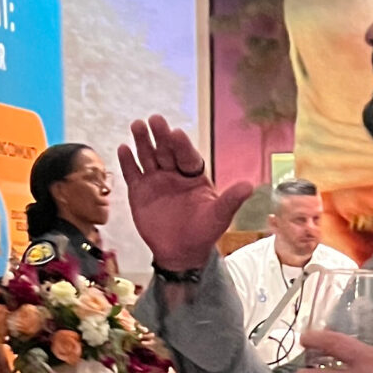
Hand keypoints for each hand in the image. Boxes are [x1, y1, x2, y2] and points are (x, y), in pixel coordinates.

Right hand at [117, 115, 252, 272]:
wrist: (181, 252)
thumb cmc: (203, 233)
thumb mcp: (219, 217)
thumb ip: (231, 200)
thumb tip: (249, 186)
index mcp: (194, 174)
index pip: (187, 156)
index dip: (182, 145)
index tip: (177, 133)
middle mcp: (174, 173)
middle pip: (166, 151)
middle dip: (160, 136)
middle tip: (155, 120)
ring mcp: (156, 180)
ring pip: (148, 157)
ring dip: (142, 142)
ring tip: (137, 125)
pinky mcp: (139, 191)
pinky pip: (132, 174)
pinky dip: (127, 162)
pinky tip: (123, 149)